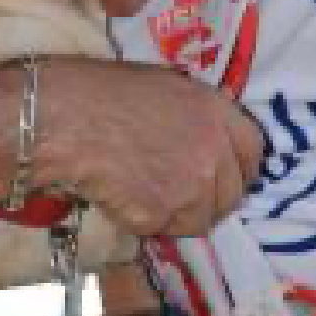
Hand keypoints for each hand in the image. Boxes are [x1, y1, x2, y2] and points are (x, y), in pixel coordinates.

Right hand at [32, 58, 261, 236]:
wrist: (61, 119)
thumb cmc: (99, 91)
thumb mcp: (162, 86)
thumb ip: (194, 114)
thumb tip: (202, 137)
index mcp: (215, 110)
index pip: (254, 150)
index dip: (240, 167)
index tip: (224, 174)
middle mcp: (212, 149)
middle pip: (231, 194)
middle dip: (208, 199)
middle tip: (176, 192)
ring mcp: (190, 186)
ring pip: (197, 220)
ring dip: (174, 214)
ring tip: (139, 191)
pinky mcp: (160, 215)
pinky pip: (160, 229)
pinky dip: (141, 220)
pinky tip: (118, 196)